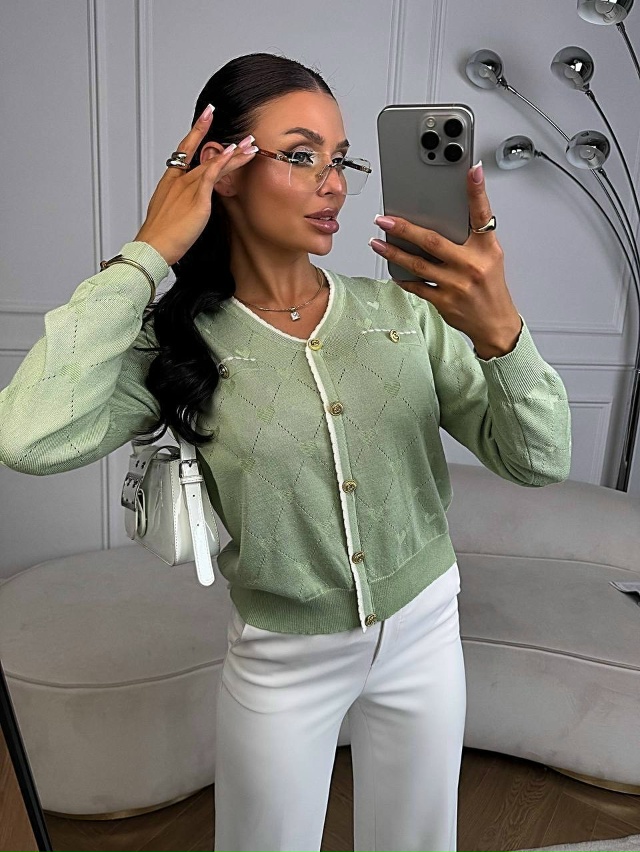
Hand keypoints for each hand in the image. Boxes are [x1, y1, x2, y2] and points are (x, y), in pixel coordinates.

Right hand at [134, 104, 257, 265]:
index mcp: (169, 183)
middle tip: (231, 125)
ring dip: (234, 153)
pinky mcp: (196, 198)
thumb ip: (181, 206)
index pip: (184, 150)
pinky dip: (222, 162)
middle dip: (217, 137)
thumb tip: (190, 208)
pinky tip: (234, 152)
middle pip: (201, 153)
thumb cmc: (160, 238)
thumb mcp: (170, 216)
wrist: (153, 247)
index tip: (206, 117)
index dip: (196, 131)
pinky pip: (211, 175)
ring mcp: (187, 187)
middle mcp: (178, 180)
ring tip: (250, 144)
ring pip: (212, 163)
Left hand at [369, 163, 522, 358]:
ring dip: (393, 253)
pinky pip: (417, 286)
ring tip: (376, 243)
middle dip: (405, 229)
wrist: (495, 323)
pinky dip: (403, 277)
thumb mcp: (491, 255)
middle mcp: (471, 264)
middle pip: (433, 241)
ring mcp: (456, 284)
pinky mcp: (444, 301)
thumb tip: (450, 214)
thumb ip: (473, 235)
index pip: (482, 214)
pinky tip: (392, 269)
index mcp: (486, 248)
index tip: (472, 171)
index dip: (478, 191)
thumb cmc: (490, 287)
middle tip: (384, 220)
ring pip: (418, 264)